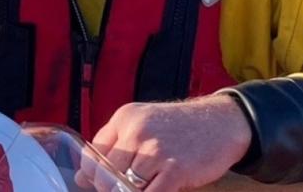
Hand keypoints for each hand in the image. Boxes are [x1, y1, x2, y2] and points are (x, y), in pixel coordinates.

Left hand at [90, 95, 250, 191]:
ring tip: (144, 187)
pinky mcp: (174, 170)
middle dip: (111, 190)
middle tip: (126, 188)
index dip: (93, 176)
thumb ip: (113, 146)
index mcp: (124, 118)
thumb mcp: (144, 124)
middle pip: (106, 175)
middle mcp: (136, 131)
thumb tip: (81, 177)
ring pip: (124, 188)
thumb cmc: (180, 127)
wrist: (221, 122)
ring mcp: (155, 151)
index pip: (93, 154)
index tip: (102, 185)